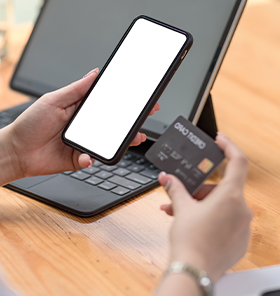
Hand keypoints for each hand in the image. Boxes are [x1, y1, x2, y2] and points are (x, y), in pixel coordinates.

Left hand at [6, 68, 159, 177]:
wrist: (15, 151)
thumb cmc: (30, 123)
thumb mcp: (52, 100)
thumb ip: (76, 89)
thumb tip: (95, 73)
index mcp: (79, 108)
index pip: (106, 101)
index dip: (123, 98)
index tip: (140, 95)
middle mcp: (84, 125)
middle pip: (112, 122)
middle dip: (131, 119)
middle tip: (147, 113)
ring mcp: (83, 142)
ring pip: (108, 141)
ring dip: (124, 140)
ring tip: (135, 137)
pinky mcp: (78, 158)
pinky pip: (92, 158)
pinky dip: (92, 158)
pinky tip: (89, 156)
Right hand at [158, 133, 252, 281]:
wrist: (194, 271)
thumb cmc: (191, 240)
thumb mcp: (182, 208)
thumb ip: (175, 189)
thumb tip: (167, 178)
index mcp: (231, 197)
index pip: (238, 162)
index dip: (229, 146)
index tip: (220, 139)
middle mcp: (242, 210)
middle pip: (222, 188)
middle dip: (199, 189)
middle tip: (181, 192)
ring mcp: (243, 226)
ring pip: (222, 205)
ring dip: (200, 204)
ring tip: (178, 211)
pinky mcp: (240, 240)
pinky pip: (225, 220)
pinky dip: (210, 217)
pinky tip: (193, 222)